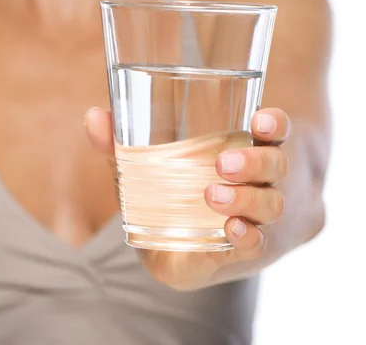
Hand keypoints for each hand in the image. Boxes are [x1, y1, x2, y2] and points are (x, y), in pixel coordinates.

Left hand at [85, 107, 289, 289]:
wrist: (199, 250)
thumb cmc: (178, 195)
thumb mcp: (152, 168)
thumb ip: (122, 145)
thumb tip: (92, 117)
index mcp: (246, 152)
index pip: (274, 132)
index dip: (274, 123)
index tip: (259, 120)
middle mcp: (261, 183)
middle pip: (275, 165)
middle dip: (255, 161)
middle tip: (224, 163)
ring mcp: (259, 219)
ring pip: (270, 204)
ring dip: (246, 199)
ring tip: (212, 194)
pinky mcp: (244, 251)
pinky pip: (257, 244)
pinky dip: (247, 237)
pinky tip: (232, 230)